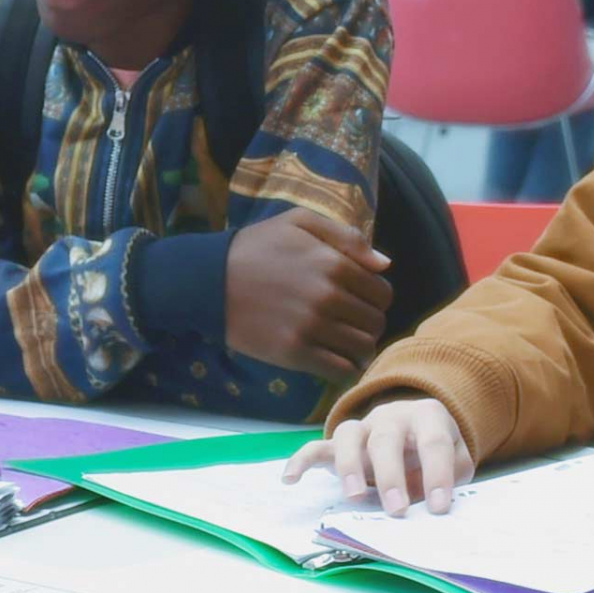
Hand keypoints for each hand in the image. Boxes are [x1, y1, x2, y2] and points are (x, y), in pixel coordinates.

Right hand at [225, 208, 392, 381]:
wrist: (208, 280)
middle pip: (376, 322)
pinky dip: (344, 367)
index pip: (383, 293)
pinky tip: (333, 357)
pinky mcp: (294, 353)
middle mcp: (329, 298)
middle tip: (352, 321)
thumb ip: (347, 237)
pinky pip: (340, 370)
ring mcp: (312, 328)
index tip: (361, 299)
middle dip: (370, 322)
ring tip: (345, 341)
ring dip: (360, 346)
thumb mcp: (300, 222)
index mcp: (335, 264)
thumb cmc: (256, 246)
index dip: (376, 297)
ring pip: (363, 348)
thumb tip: (385, 264)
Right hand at [281, 398, 474, 515]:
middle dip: (390, 475)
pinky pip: (316, 446)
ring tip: (352, 498)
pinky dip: (301, 459)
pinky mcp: (339, 443)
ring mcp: (363, 427)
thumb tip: (436, 508)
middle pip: (386, 438)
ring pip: (348, 434)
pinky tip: (290, 479)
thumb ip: (451, 478)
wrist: (416, 427)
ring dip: (349, 465)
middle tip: (397, 510)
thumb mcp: (456, 460)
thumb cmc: (435, 452)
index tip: (439, 507)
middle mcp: (392, 416)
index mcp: (428, 416)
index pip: (433, 442)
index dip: (437, 474)